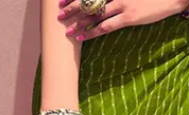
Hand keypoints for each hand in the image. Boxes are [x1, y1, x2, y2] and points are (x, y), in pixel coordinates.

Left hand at [57, 0, 186, 40]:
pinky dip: (92, 32)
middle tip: (59, 14)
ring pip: (94, 14)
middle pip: (88, 0)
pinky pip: (106, 26)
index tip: (62, 0)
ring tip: (67, 30)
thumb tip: (108, 3)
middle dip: (72, 8)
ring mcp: (122, 4)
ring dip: (78, 22)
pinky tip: (82, 37)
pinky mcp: (129, 16)